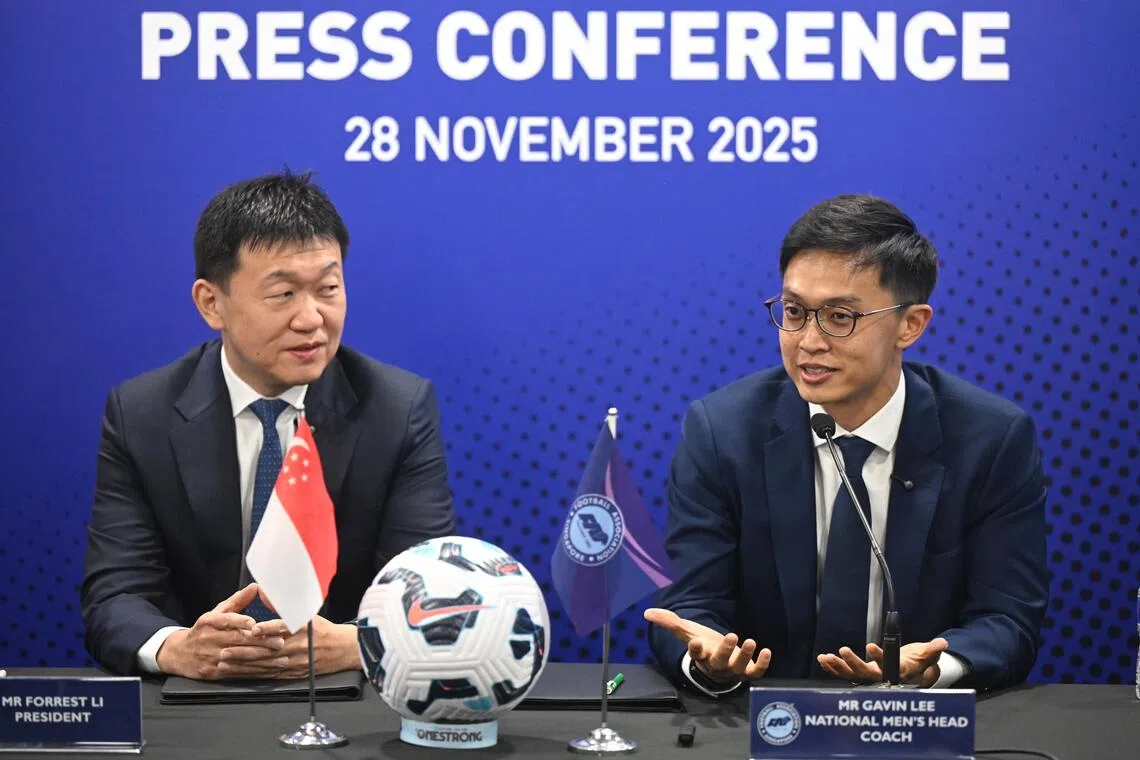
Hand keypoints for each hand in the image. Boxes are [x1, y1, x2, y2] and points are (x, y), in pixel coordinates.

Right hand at [155, 583, 285, 679]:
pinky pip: (237, 672)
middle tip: (279, 641)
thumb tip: (255, 586)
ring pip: (240, 658)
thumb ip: (237, 601)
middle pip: (237, 641)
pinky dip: (255, 672)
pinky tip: (269, 670)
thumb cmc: (203, 631)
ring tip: (280, 658)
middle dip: (260, 642)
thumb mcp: (215, 613)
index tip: (254, 624)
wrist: (178, 654)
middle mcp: (210, 639)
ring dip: (262, 659)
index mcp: (209, 622)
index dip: (239, 621)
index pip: (225, 620)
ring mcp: (211, 657)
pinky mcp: (214, 673)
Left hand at [220, 614, 358, 679]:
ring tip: (225, 663)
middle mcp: (298, 647)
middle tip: (225, 651)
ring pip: (265, 665)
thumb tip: (264, 591)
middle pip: (268, 650)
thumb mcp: (308, 613)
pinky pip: (269, 675)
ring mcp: (295, 662)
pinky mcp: (292, 674)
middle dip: (244, 651)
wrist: (341, 650)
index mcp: (302, 629)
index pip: (284, 627)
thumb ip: (283, 605)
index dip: (268, 628)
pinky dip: (253, 674)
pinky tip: (239, 673)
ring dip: (243, 665)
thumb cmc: (323, 629)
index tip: (252, 629)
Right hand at [644, 608, 770, 683]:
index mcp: (700, 655)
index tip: (696, 642)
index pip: (695, 653)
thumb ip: (668, 621)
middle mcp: (715, 665)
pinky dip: (762, 664)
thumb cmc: (702, 644)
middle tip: (731, 635)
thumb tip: (647, 612)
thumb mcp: (686, 631)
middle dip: (725, 650)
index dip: (695, 649)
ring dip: (744, 655)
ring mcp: (732, 670)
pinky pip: (755, 672)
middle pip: (719, 661)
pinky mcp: (747, 671)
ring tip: (750, 641)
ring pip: (738, 667)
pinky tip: (766, 651)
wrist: (717, 662)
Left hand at [816, 638, 948, 686]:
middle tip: (843, 650)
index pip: (889, 666)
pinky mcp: (861, 675)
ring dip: (838, 667)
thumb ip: (932, 650)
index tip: (870, 646)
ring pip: (852, 676)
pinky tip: (823, 661)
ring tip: (825, 657)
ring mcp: (870, 678)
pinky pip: (845, 674)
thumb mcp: (927, 655)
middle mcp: (882, 678)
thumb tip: (942, 643)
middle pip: (866, 673)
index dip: (880, 657)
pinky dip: (834, 669)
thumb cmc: (918, 662)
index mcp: (898, 672)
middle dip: (853, 663)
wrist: (912, 674)